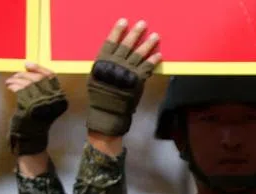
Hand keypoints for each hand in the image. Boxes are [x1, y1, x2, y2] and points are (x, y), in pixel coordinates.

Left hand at [5, 63, 67, 155]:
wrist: (31, 136)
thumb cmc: (36, 118)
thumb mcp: (42, 101)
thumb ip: (41, 86)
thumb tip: (28, 66)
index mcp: (60, 99)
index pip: (52, 77)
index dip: (39, 69)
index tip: (28, 64)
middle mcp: (54, 100)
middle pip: (38, 78)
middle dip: (24, 75)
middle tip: (16, 75)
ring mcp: (43, 103)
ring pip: (28, 83)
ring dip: (16, 80)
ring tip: (10, 82)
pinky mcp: (30, 106)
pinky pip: (20, 89)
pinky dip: (13, 86)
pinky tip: (10, 87)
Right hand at [87, 19, 160, 136]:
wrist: (109, 110)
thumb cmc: (101, 94)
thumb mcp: (96, 76)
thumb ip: (105, 63)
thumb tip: (112, 53)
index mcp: (103, 61)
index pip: (110, 42)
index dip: (117, 31)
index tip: (124, 21)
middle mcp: (115, 64)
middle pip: (127, 45)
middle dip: (136, 33)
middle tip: (143, 24)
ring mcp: (127, 71)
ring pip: (139, 54)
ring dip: (148, 44)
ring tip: (155, 36)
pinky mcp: (137, 80)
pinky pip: (147, 67)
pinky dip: (153, 60)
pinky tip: (159, 54)